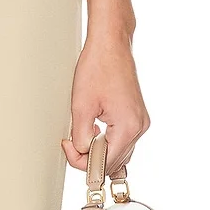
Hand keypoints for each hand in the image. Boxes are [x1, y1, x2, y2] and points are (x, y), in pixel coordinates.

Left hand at [62, 32, 149, 175]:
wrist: (111, 45)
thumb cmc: (98, 67)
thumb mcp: (81, 107)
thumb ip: (81, 138)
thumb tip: (83, 154)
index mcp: (128, 127)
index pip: (104, 164)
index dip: (82, 161)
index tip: (69, 146)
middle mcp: (139, 127)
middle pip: (113, 163)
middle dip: (90, 157)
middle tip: (72, 141)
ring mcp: (140, 123)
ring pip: (118, 154)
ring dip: (99, 151)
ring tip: (85, 133)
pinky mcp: (137, 118)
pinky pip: (122, 142)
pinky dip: (108, 143)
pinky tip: (96, 131)